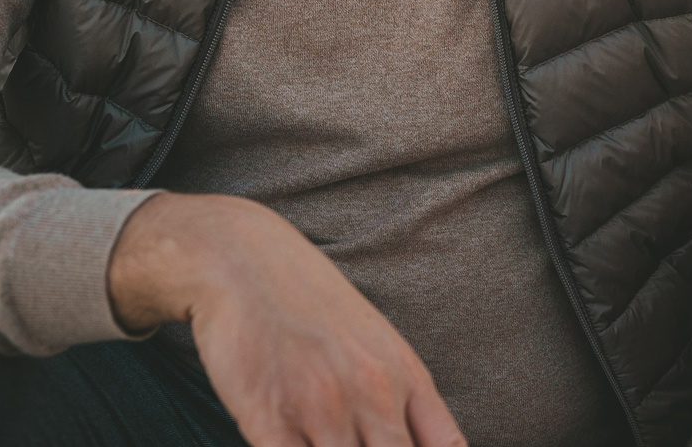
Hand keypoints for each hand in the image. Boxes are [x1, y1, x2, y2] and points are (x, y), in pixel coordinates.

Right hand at [108, 193, 465, 446]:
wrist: (243, 262)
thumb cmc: (311, 304)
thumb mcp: (375, 341)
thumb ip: (403, 399)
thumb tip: (424, 444)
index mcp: (405, 376)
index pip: (448, 446)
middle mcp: (372, 394)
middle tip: (356, 445)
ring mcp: (322, 409)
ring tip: (322, 442)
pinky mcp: (268, 420)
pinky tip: (291, 444)